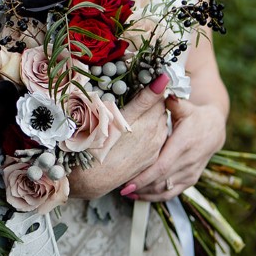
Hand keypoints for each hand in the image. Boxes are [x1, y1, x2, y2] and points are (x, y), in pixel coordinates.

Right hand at [67, 74, 170, 199]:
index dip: (148, 90)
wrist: (92, 178)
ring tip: (128, 121)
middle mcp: (157, 136)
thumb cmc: (98, 143)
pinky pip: (152, 143)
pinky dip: (145, 137)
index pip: (159, 96)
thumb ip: (144, 98)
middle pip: (159, 112)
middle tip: (130, 103)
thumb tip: (164, 77)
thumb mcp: (119, 115)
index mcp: (152, 121)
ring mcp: (154, 150)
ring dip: (147, 121)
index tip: (136, 88)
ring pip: (156, 127)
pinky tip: (129, 138)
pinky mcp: (148, 162)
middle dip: (148, 106)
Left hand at [122, 98, 225, 201]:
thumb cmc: (194, 116)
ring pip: (166, 190)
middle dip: (140, 187)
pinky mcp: (190, 180)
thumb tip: (160, 84)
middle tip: (120, 188)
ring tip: (126, 193)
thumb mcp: (185, 106)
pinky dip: (155, 197)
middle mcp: (189, 161)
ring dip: (145, 194)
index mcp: (184, 143)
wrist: (215, 130)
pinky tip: (139, 195)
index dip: (144, 176)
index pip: (162, 165)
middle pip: (161, 180)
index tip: (127, 182)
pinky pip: (172, 193)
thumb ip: (172, 101)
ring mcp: (191, 172)